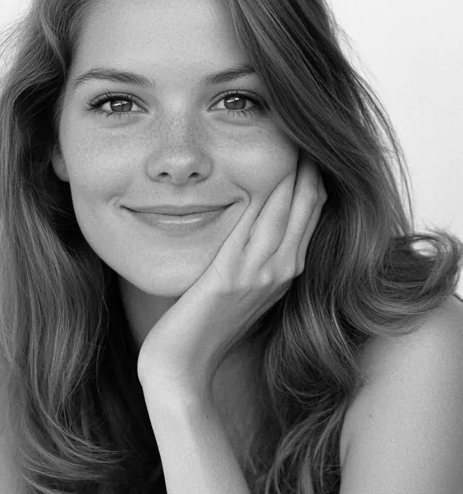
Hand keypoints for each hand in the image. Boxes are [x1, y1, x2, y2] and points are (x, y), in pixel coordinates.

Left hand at [136, 154, 327, 393]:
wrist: (181, 370)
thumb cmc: (199, 331)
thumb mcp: (233, 290)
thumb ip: (246, 259)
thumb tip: (244, 232)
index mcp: (284, 273)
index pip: (310, 211)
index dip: (311, 174)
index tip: (305, 140)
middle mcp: (280, 272)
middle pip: (308, 204)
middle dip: (309, 162)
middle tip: (305, 123)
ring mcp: (260, 275)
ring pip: (287, 209)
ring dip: (293, 169)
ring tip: (292, 131)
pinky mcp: (233, 277)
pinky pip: (255, 226)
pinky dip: (265, 197)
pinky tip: (266, 169)